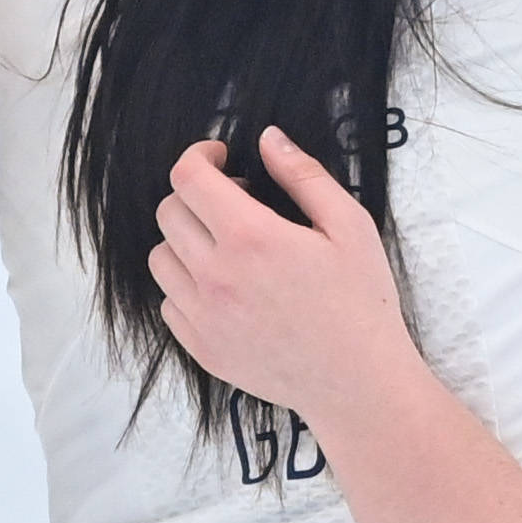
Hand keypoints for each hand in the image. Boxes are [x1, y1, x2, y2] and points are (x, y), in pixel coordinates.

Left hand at [147, 129, 428, 424]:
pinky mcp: (201, 348)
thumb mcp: (349, 226)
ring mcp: (203, 315)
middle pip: (169, 213)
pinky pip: (169, 303)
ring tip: (227, 247)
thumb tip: (268, 139)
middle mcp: (215, 275)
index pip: (188, 177)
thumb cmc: (360, 303)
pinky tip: (226, 288)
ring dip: (186, 241)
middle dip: (197, 195)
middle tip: (237, 203)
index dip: (199, 156)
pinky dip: (187, 287)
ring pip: (161, 257)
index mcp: (250, 237)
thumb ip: (304, 175)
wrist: (357, 384)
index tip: (220, 158)